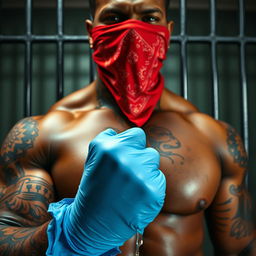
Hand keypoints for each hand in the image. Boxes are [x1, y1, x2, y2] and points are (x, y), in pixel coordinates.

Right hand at [48, 128, 165, 255]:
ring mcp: (139, 173)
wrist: (94, 223)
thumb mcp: (93, 159)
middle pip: (145, 145)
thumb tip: (122, 133)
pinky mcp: (153, 189)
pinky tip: (137, 196)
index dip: (130, 145)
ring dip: (145, 169)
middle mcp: (123, 156)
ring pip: (153, 159)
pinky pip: (159, 178)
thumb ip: (108, 140)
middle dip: (138, 156)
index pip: (135, 134)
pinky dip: (151, 185)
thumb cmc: (94, 189)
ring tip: (131, 184)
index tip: (125, 156)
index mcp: (106, 147)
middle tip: (127, 173)